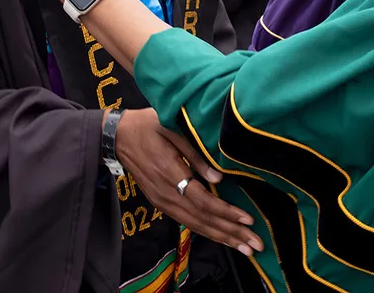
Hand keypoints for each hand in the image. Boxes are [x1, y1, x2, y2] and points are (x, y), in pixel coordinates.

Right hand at [116, 109, 262, 256]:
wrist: (118, 136)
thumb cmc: (148, 126)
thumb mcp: (172, 130)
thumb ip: (195, 155)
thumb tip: (218, 179)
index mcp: (170, 173)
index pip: (202, 200)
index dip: (226, 212)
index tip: (248, 219)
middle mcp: (166, 193)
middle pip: (202, 219)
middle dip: (231, 233)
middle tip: (256, 245)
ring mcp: (162, 201)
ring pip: (195, 225)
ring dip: (221, 237)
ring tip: (244, 247)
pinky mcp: (160, 203)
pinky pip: (186, 222)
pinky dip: (206, 232)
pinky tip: (221, 237)